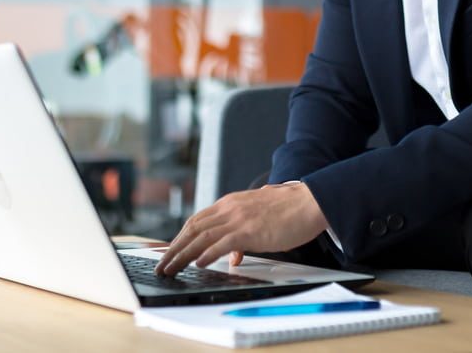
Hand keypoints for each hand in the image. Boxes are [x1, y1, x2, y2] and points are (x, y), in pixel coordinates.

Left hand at [154, 182, 328, 275]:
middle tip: (162, 264)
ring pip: (201, 237)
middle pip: (192, 228)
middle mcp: (229, 208)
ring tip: (171, 268)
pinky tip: (198, 263)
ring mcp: (238, 218)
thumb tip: (232, 255)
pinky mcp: (249, 229)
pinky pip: (222, 243)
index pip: (197, 221)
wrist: (309, 202)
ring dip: (183, 254)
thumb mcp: (258, 219)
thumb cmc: (288, 211)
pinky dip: (207, 253)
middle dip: (174, 248)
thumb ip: (241, 235)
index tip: (169, 251)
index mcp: (229, 204)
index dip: (180, 237)